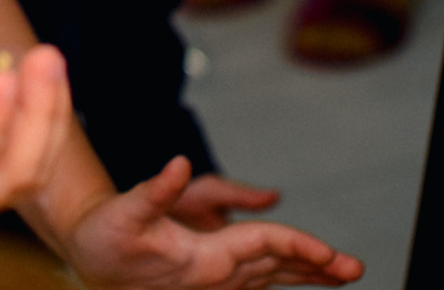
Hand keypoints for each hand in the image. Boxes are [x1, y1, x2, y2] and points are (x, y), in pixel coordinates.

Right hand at [57, 159, 363, 288]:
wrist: (87, 261)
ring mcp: (213, 283)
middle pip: (278, 268)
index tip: (334, 254)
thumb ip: (156, 189)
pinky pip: (255, 281)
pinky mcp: (207, 280)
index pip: (266, 248)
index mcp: (204, 261)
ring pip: (270, 278)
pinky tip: (295, 274)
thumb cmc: (105, 237)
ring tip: (339, 273)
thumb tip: (180, 164)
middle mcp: (215, 277)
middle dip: (318, 267)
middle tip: (357, 269)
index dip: (301, 246)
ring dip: (304, 273)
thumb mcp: (127, 211)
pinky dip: (280, 275)